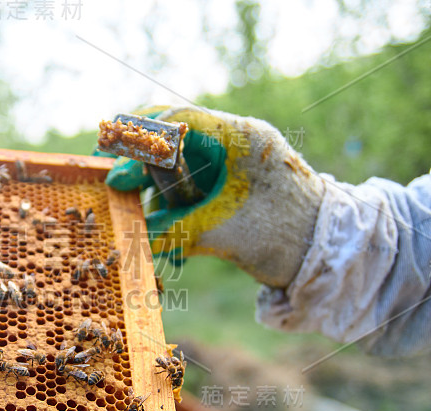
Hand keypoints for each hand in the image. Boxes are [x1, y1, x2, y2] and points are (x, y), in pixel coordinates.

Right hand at [103, 106, 325, 287]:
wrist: (329, 256)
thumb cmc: (284, 236)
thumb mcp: (223, 234)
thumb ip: (174, 231)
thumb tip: (134, 236)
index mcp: (240, 138)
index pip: (180, 118)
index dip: (141, 138)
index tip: (117, 163)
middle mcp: (237, 142)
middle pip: (176, 138)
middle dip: (144, 164)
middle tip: (117, 185)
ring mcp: (237, 162)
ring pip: (182, 163)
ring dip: (158, 190)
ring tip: (144, 220)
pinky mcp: (235, 183)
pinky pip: (195, 185)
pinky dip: (176, 205)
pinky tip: (165, 234)